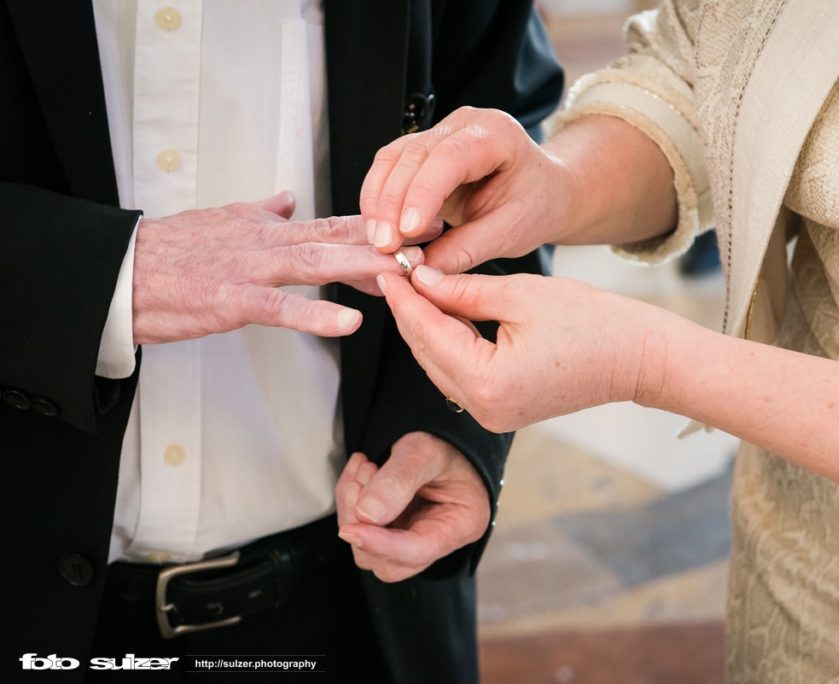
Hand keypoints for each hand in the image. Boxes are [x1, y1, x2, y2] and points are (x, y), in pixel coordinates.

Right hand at [132, 191, 436, 343]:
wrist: (120, 270)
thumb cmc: (171, 252)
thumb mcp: (225, 220)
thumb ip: (264, 212)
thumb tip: (290, 198)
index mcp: (270, 227)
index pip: (335, 222)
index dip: (382, 224)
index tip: (422, 224)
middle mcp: (268, 241)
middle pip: (338, 238)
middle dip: (389, 242)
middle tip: (433, 246)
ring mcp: (251, 268)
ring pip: (318, 263)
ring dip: (365, 268)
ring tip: (405, 275)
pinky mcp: (231, 299)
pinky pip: (280, 307)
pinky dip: (315, 315)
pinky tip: (349, 322)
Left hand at [335, 432, 489, 582]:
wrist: (445, 438)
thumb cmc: (446, 444)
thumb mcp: (426, 451)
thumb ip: (399, 480)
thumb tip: (367, 514)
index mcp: (461, 523)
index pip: (418, 551)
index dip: (381, 545)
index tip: (351, 530)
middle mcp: (438, 540)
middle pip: (391, 562)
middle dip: (363, 524)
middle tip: (361, 477)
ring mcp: (413, 539)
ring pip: (368, 551)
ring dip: (352, 510)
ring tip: (363, 469)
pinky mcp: (393, 533)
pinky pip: (362, 532)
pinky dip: (350, 504)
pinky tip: (358, 475)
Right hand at [359, 107, 578, 272]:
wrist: (546, 191)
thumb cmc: (537, 203)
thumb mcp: (511, 232)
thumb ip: (468, 249)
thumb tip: (424, 270)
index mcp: (496, 134)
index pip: (449, 157)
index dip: (422, 194)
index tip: (406, 231)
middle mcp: (464, 125)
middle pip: (412, 156)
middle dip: (391, 204)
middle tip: (385, 248)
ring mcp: (440, 133)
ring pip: (392, 160)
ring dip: (379, 203)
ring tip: (380, 243)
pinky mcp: (423, 152)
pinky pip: (390, 169)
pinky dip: (380, 200)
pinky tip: (380, 229)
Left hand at [376, 267, 668, 432]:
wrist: (636, 359)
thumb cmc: (591, 323)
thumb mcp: (520, 294)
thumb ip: (462, 290)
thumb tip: (420, 278)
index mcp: (488, 380)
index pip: (428, 331)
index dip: (404, 296)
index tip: (387, 266)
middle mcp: (484, 408)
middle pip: (426, 352)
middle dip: (409, 311)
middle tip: (394, 271)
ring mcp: (492, 415)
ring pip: (439, 365)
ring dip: (425, 328)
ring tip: (413, 286)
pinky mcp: (501, 411)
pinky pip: (459, 376)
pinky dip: (447, 345)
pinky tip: (440, 314)